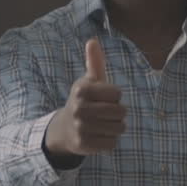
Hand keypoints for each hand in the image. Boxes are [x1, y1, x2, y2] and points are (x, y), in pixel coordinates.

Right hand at [43, 39, 125, 155]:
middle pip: (121, 112)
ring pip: (119, 128)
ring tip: (102, 124)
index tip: (103, 98)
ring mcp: (81, 127)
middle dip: (118, 113)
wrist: (65, 129)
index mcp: (82, 89)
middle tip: (105, 113)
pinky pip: (112, 143)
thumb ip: (95, 62)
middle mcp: (79, 108)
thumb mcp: (89, 81)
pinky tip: (98, 136)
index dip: (115, 96)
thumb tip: (92, 41)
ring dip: (115, 127)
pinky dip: (110, 141)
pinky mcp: (84, 144)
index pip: (118, 94)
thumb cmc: (85, 101)